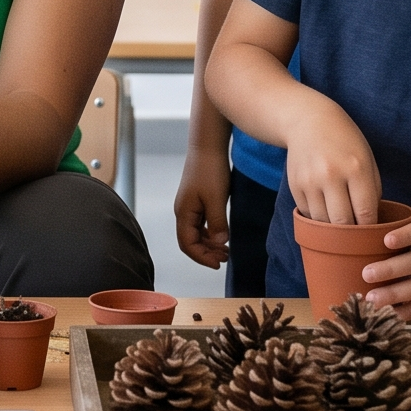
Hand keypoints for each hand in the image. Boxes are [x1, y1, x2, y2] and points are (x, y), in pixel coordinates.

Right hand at [173, 147, 230, 268]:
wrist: (208, 146)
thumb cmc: (210, 170)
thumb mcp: (217, 198)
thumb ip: (218, 222)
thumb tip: (220, 242)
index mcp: (184, 213)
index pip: (187, 244)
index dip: (202, 257)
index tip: (218, 263)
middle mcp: (184, 212)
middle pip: (190, 241)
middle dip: (206, 253)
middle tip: (225, 258)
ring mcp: (190, 206)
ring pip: (196, 233)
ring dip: (209, 244)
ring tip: (225, 250)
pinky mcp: (197, 200)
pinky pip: (201, 224)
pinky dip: (210, 233)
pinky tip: (222, 235)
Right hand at [279, 101, 382, 226]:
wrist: (309, 121)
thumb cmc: (345, 143)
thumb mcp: (367, 160)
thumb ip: (372, 192)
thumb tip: (371, 225)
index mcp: (356, 168)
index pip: (365, 213)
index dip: (370, 230)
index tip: (372, 235)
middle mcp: (331, 175)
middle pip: (342, 223)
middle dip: (351, 235)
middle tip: (357, 237)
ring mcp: (309, 181)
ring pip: (322, 222)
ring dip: (333, 228)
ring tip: (341, 224)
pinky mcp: (294, 185)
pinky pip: (308, 214)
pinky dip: (318, 217)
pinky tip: (325, 209)